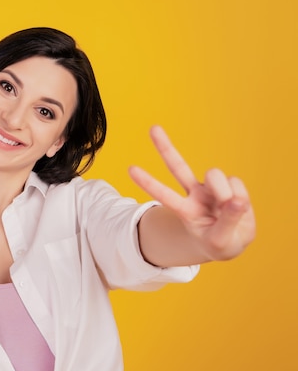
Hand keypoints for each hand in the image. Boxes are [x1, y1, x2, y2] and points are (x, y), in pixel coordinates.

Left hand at [128, 126, 255, 260]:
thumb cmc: (219, 242)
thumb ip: (228, 222)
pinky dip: (241, 197)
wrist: (233, 241)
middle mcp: (193, 192)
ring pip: (215, 175)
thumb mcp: (221, 242)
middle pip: (178, 167)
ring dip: (225, 193)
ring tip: (229, 210)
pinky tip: (238, 206)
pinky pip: (236, 184)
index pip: (163, 194)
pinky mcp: (229, 185)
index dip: (148, 182)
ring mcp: (210, 187)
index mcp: (184, 210)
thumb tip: (235, 200)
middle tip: (152, 128)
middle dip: (165, 147)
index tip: (129, 169)